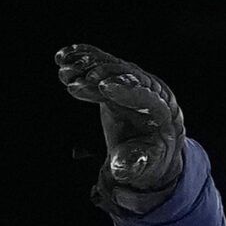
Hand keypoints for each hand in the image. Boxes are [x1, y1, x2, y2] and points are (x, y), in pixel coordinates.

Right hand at [54, 43, 185, 214]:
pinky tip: (63, 56)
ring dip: (88, 64)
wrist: (150, 150)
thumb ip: (132, 166)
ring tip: (64, 68)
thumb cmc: (148, 162)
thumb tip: (120, 167)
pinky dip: (84, 57)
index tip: (103, 86)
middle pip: (130, 75)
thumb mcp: (143, 169)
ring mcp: (136, 81)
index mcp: (162, 114)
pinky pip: (103, 62)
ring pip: (113, 65)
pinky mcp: (120, 77)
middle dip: (103, 73)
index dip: (125, 90)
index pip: (146, 97)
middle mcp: (152, 91)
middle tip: (78, 78)